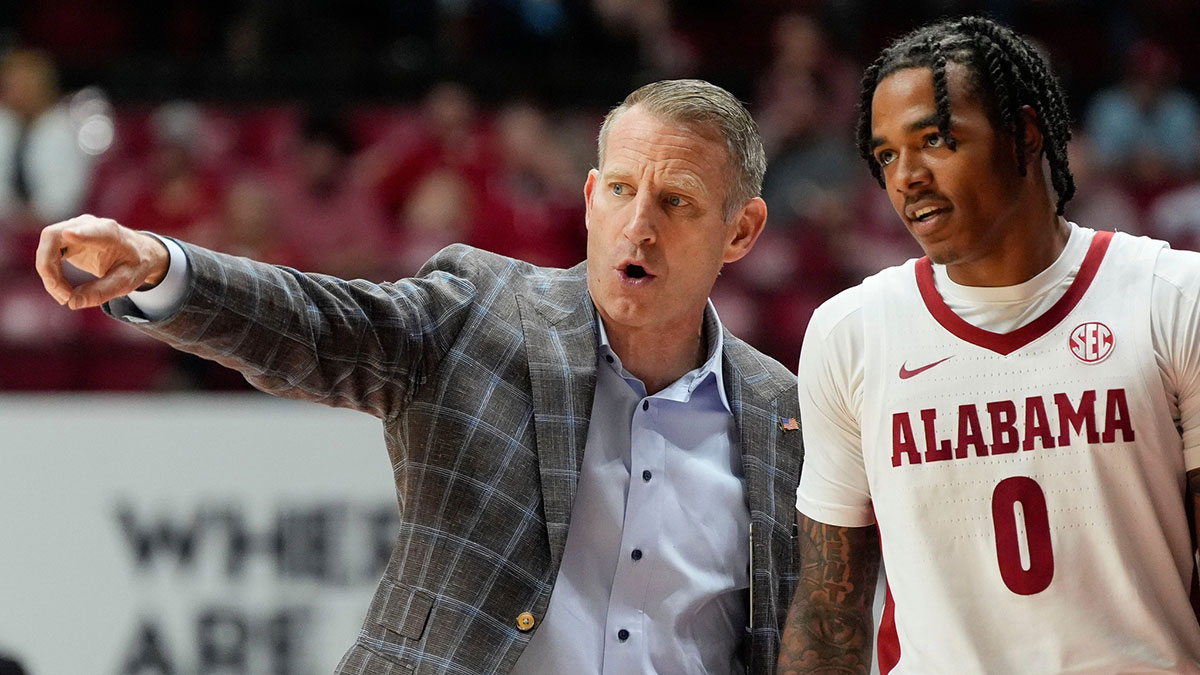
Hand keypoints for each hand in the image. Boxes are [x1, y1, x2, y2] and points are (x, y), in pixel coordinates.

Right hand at [35, 215, 169, 309]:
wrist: (137, 252)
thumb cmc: (133, 264)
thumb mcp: (125, 282)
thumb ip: (101, 292)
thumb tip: (72, 302)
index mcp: (111, 233)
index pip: (95, 230)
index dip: (81, 233)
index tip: (70, 234)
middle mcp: (89, 225)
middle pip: (54, 237)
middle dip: (49, 268)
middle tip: (64, 297)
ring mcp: (74, 228)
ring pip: (46, 246)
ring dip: (48, 273)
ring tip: (65, 297)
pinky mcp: (65, 237)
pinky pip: (47, 252)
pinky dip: (50, 272)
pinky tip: (62, 288)